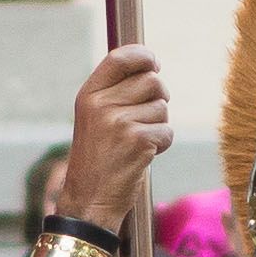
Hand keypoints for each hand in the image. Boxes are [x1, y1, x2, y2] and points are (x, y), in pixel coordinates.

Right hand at [60, 44, 175, 222]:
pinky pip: (167, 132)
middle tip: (146, 117)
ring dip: (158, 125)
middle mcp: (101, 105)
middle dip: (158, 98)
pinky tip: (143, 155)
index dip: (143, 56)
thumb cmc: (97, 159)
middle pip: (151, 81)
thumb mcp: (94, 119)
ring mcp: (119, 123)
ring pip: (162, 107)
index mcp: (88, 95)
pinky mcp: (138, 141)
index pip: (120, 58)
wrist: (88, 200)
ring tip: (138, 142)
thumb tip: (151, 68)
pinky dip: (162, 145)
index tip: (154, 63)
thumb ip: (115, 93)